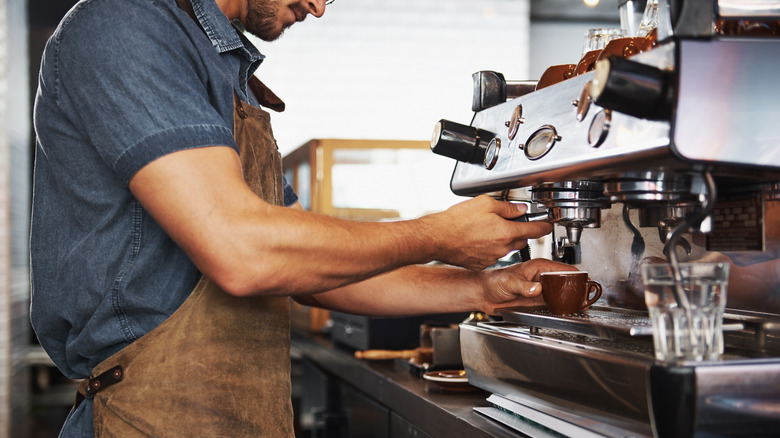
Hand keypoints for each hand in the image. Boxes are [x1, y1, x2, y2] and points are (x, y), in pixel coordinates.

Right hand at [423, 195, 552, 269]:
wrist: (438, 238)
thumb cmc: (457, 221)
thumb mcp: (485, 204)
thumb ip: (506, 207)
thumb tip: (518, 209)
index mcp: (506, 232)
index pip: (534, 230)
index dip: (544, 226)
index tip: (547, 225)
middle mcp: (502, 248)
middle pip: (520, 239)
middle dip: (518, 230)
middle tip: (507, 221)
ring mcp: (492, 258)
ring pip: (506, 247)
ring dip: (502, 239)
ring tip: (485, 229)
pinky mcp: (481, 264)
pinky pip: (492, 255)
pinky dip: (489, 247)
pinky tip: (477, 239)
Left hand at [477, 259, 577, 313]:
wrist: (484, 294)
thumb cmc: (493, 281)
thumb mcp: (509, 282)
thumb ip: (524, 286)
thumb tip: (537, 289)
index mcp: (538, 267)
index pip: (563, 268)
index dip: (577, 275)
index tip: (586, 283)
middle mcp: (542, 277)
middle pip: (566, 282)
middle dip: (577, 289)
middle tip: (585, 299)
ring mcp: (541, 289)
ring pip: (562, 293)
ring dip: (570, 299)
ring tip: (579, 306)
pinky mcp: (537, 300)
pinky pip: (554, 303)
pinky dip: (561, 307)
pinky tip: (566, 311)